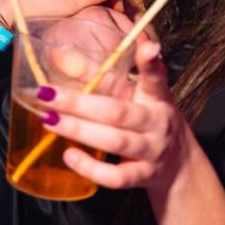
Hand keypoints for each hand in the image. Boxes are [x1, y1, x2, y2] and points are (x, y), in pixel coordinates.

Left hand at [35, 38, 190, 191]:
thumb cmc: (147, 121)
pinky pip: (116, 177)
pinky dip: (91, 168)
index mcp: (156, 97)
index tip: (149, 47)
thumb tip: (57, 55)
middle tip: (46, 95)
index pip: (156, 77)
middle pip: (118, 112)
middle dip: (79, 104)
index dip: (151, 62)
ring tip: (49, 121)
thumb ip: (98, 76)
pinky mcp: (143, 176)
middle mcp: (157, 122)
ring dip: (79, 131)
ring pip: (115, 141)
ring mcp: (152, 151)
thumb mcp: (132, 95)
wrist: (178, 165)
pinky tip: (69, 155)